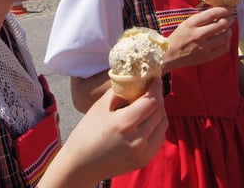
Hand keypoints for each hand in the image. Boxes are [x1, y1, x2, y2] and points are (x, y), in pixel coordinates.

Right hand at [41, 78, 167, 186]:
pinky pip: (159, 139)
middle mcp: (137, 139)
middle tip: (153, 88)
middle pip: (160, 112)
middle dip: (158, 97)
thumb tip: (131, 78)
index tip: (155, 77)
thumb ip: (117, 91)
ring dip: (160, 112)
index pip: (152, 101)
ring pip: (163, 126)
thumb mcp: (99, 107)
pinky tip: (149, 120)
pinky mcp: (144, 160)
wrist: (80, 165)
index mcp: (125, 123)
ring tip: (151, 103)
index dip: (156, 87)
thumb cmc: (86, 133)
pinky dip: (158, 126)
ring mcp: (142, 152)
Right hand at [163, 7, 234, 71]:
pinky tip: (224, 40)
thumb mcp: (186, 24)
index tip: (229, 9)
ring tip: (228, 29)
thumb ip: (200, 19)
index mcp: (191, 24)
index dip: (224, 10)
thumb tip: (217, 13)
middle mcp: (198, 34)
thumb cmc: (178, 38)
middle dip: (230, 19)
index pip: (212, 14)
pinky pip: (224, 48)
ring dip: (229, 31)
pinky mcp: (207, 57)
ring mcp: (204, 47)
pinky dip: (227, 42)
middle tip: (231, 18)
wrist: (169, 55)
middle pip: (222, 24)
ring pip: (225, 36)